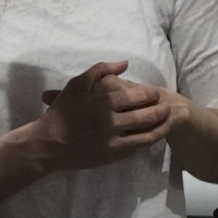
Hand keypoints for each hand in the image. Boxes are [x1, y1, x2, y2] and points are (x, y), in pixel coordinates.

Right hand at [36, 61, 172, 170]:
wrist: (49, 143)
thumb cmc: (62, 112)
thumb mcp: (77, 84)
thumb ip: (100, 70)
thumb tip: (125, 63)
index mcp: (105, 100)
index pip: (140, 95)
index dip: (152, 94)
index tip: (156, 93)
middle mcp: (112, 120)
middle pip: (148, 114)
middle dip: (162, 110)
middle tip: (167, 106)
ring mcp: (114, 139)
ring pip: (147, 134)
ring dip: (162, 127)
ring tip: (168, 121)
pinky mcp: (113, 154)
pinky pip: (136, 147)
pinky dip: (147, 141)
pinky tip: (151, 135)